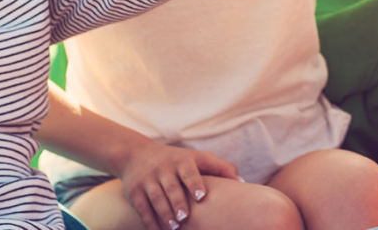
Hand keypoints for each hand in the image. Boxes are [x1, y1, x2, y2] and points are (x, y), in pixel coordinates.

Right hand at [117, 140, 238, 229]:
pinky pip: (142, 207)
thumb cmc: (177, 160)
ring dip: (164, 214)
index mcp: (182, 161)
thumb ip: (220, 167)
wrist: (136, 155)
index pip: (189, 170)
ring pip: (156, 198)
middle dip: (177, 203)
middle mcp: (164, 169)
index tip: (201, 196)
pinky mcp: (134, 191)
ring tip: (174, 227)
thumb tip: (242, 182)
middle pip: (171, 187)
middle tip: (184, 218)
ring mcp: (148, 180)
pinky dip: (149, 221)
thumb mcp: (197, 158)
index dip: (195, 183)